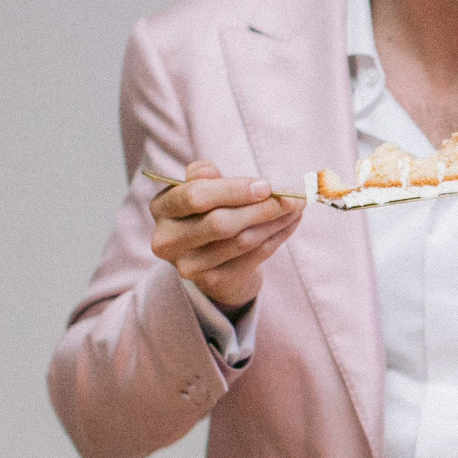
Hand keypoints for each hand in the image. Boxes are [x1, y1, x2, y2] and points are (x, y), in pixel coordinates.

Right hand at [149, 160, 303, 312]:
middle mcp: (168, 240)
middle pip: (220, 223)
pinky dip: (277, 237)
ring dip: (276, 222)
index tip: (267, 186)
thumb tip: (225, 175)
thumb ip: (206, 175)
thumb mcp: (203, 187)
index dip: (233, 190)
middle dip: (261, 208)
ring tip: (297, 206)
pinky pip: (254, 257)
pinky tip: (291, 223)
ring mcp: (189, 266)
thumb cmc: (209, 210)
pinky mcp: (213, 282)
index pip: (195, 197)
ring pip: (242, 241)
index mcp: (161, 208)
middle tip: (292, 198)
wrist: (212, 258)